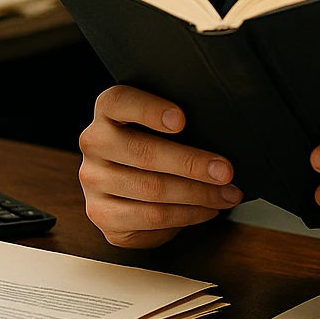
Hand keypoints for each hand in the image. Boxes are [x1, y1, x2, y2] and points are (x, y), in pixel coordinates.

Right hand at [77, 85, 242, 248]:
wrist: (127, 188)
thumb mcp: (162, 127)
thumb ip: (178, 123)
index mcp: (107, 111)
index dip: (149, 109)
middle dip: (192, 164)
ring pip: (151, 189)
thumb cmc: (154, 147)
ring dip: (198, 194)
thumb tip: (222, 135)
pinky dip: (187, 215)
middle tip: (225, 171)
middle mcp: (94, 143)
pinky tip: (207, 209)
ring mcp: (93, 180)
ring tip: (226, 194)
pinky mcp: (101, 214)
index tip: (181, 120)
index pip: (120, 101)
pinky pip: (150, 217)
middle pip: (143, 153)